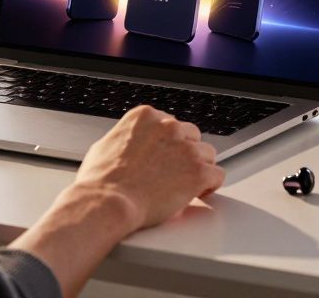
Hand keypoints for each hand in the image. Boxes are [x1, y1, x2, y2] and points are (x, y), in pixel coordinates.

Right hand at [72, 105, 224, 232]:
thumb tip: (126, 146)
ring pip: (207, 154)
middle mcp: (169, 127)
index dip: (169, 144)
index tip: (166, 157)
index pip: (170, 124)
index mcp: (146, 116)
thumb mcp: (105, 146)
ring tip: (185, 185)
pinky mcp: (198, 171)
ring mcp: (186, 148)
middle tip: (175, 173)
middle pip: (191, 136)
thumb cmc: (101, 181)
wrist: (109, 202)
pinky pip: (217, 175)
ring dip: (198, 168)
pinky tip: (199, 193)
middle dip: (184, 154)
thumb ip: (125, 139)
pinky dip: (210, 185)